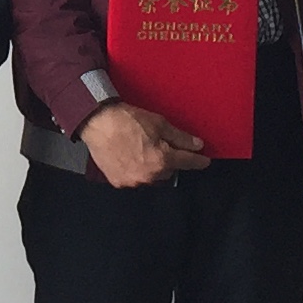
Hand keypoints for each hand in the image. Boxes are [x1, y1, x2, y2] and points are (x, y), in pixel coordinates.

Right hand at [77, 101, 209, 189]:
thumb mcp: (159, 124)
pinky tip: (130, 157)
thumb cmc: (128, 120)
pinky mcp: (119, 182)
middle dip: (169, 161)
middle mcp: (149, 175)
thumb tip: (198, 145)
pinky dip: (136, 170)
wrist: (98, 123)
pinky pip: (135, 179)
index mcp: (162, 160)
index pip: (187, 162)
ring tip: (142, 150)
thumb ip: (181, 138)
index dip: (198, 161)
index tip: (205, 161)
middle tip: (162, 146)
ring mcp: (133, 181)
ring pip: (152, 177)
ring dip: (152, 167)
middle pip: (169, 171)